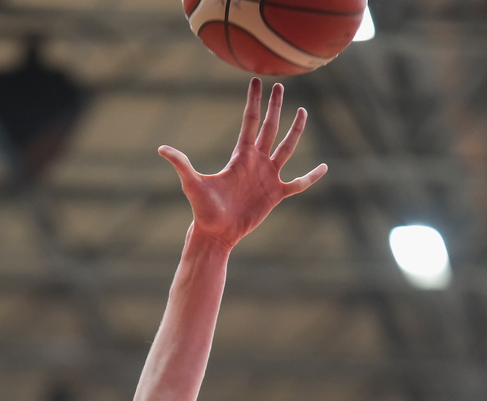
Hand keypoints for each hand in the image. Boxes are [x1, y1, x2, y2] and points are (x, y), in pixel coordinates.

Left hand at [158, 79, 328, 249]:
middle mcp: (256, 162)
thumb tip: (162, 149)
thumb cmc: (203, 210)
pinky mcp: (276, 194)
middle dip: (275, 107)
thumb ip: (181, 164)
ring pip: (286, 148)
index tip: (257, 82)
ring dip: (295, 131)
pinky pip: (298, 184)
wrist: (216, 233)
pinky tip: (324, 168)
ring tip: (303, 112)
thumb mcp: (192, 184)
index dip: (253, 102)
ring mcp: (268, 177)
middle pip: (269, 128)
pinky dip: (311, 177)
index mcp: (240, 156)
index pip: (249, 122)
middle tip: (281, 85)